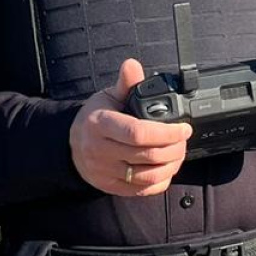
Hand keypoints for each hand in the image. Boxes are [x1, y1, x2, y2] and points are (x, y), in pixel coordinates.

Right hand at [70, 59, 192, 196]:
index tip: (183, 128)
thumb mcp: (107, 97)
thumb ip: (125, 83)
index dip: (166, 132)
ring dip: (170, 166)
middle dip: (174, 149)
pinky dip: (160, 182)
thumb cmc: (95, 118)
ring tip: (178, 153)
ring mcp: (105, 171)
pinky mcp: (110, 186)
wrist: (71, 145)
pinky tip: (167, 169)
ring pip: (146, 176)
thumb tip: (132, 65)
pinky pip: (141, 190)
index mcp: (100, 124)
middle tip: (184, 140)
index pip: (137, 133)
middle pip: (146, 155)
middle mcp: (100, 150)